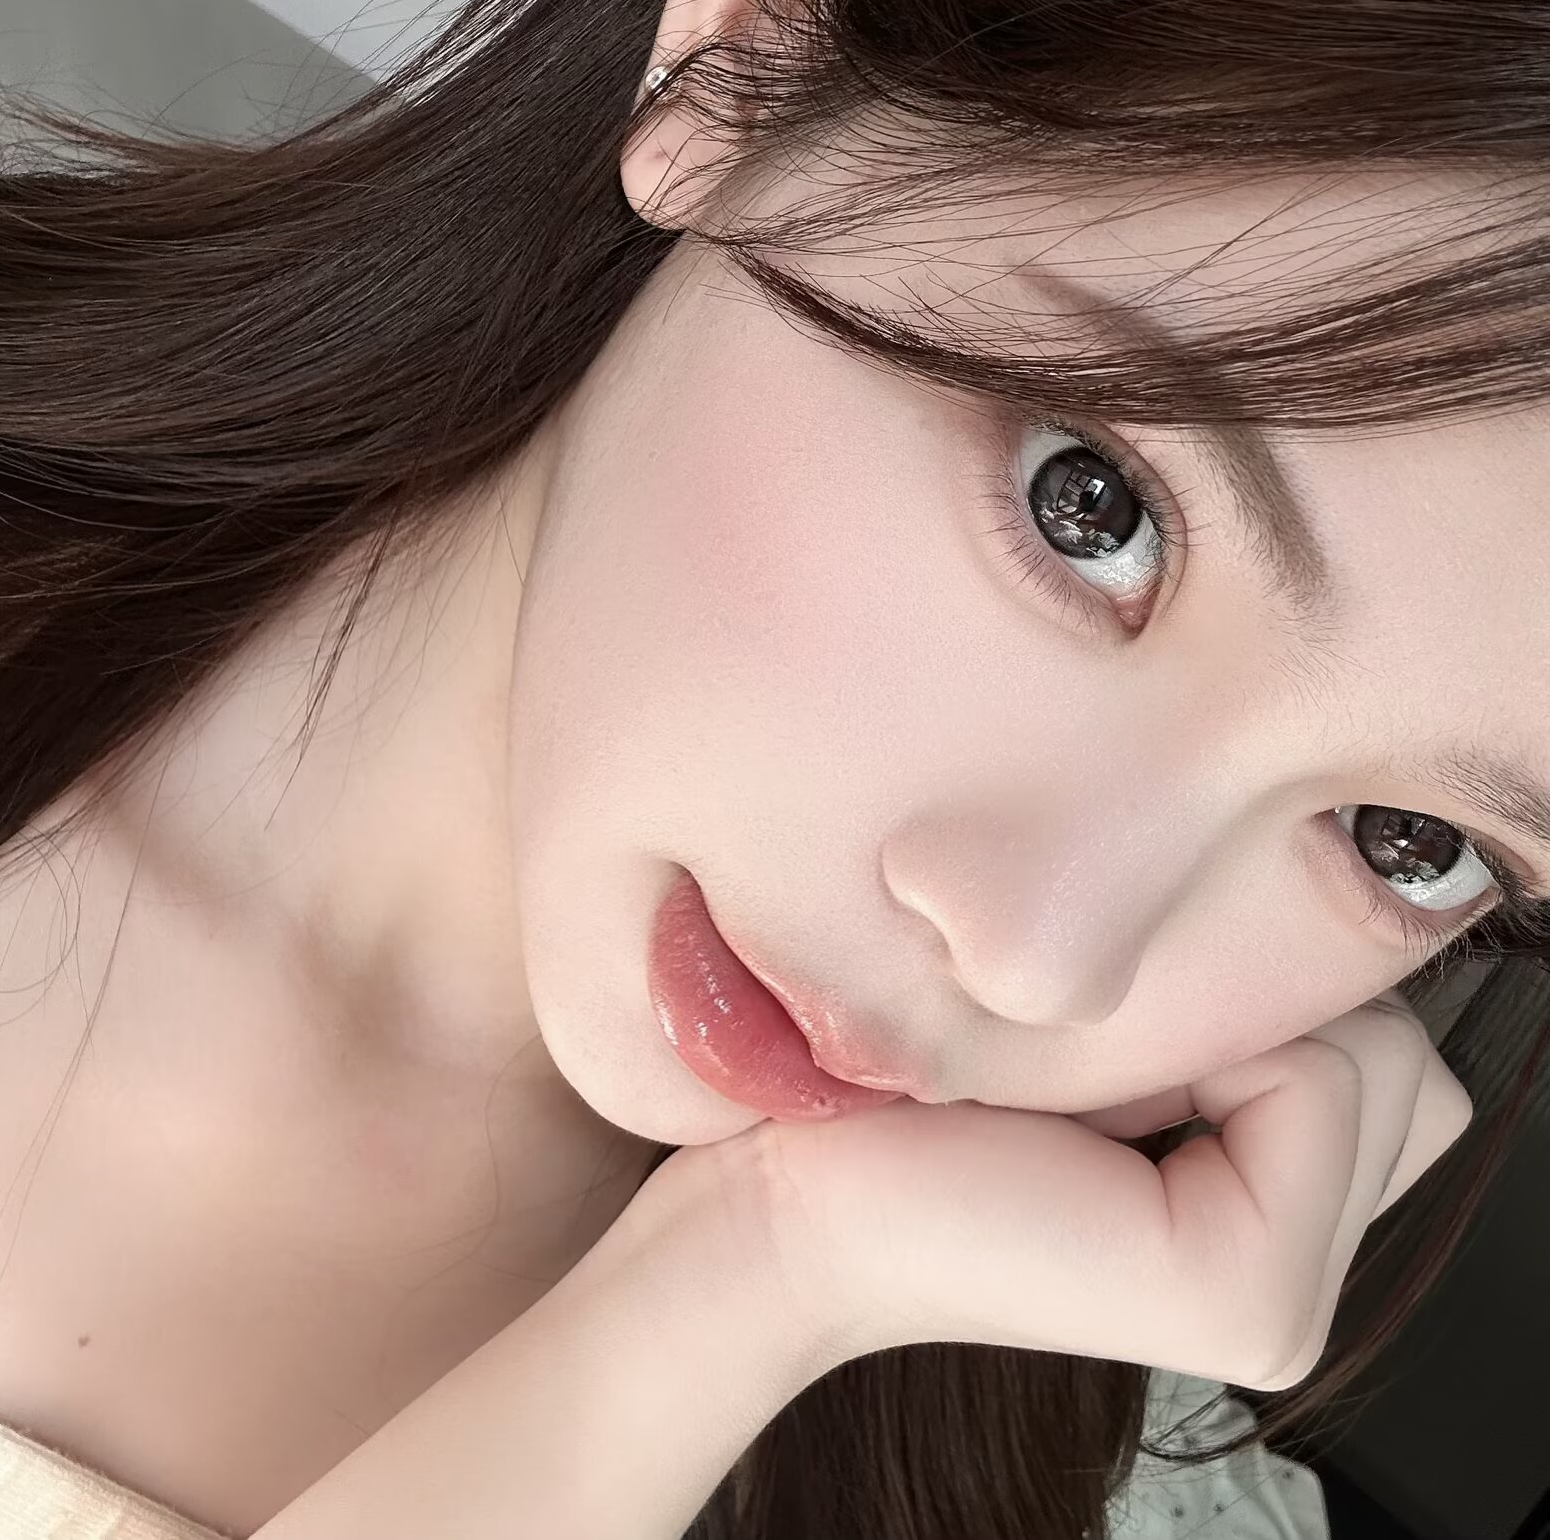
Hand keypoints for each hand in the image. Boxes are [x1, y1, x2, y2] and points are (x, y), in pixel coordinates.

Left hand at [690, 989, 1473, 1391]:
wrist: (776, 1175)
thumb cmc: (900, 1071)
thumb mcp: (1100, 992)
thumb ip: (1232, 964)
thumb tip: (1318, 871)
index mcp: (1267, 1178)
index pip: (1388, 1022)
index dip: (1263, 955)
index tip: (1119, 987)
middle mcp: (1298, 1251)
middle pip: (1396, 1035)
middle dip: (1260, 978)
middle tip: (1096, 1027)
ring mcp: (1280, 1297)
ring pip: (1375, 1048)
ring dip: (1227, 1003)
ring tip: (1083, 1062)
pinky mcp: (1248, 1302)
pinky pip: (1321, 1085)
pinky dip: (1214, 1043)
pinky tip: (1084, 1101)